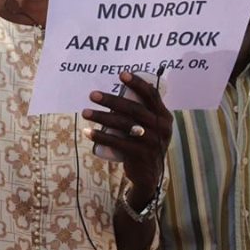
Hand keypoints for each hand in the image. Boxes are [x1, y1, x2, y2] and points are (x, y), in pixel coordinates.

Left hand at [82, 72, 172, 200]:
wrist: (150, 174)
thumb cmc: (145, 143)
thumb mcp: (152, 127)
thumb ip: (144, 111)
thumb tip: (126, 88)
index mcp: (164, 116)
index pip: (152, 95)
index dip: (137, 83)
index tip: (121, 74)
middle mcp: (161, 127)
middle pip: (133, 109)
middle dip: (111, 100)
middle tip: (92, 95)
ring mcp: (152, 142)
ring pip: (124, 125)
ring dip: (102, 117)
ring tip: (85, 112)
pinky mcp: (140, 155)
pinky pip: (118, 143)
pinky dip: (101, 137)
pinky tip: (88, 132)